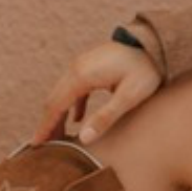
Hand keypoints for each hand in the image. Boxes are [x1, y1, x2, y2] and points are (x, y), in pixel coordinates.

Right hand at [30, 40, 163, 147]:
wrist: (155, 43)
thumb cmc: (145, 70)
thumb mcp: (128, 97)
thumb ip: (105, 117)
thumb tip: (84, 139)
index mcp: (82, 76)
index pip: (55, 106)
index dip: (45, 127)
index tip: (36, 145)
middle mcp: (76, 68)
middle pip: (54, 100)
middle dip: (47, 123)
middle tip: (43, 147)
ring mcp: (82, 65)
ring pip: (62, 94)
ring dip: (58, 115)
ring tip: (57, 137)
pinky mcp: (91, 66)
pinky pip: (74, 88)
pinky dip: (71, 105)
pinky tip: (76, 120)